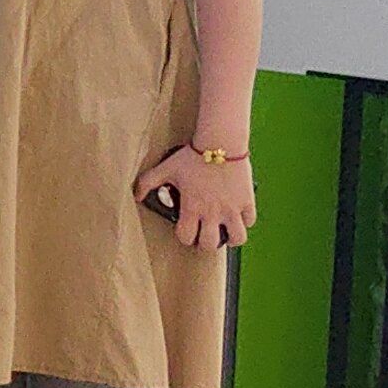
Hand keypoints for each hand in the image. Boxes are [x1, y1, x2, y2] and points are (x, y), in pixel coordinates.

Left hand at [140, 142, 256, 252]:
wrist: (219, 143)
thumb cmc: (192, 156)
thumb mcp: (165, 169)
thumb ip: (147, 183)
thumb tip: (137, 196)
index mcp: (192, 207)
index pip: (187, 237)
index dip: (184, 237)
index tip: (186, 232)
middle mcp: (212, 212)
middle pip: (210, 244)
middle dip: (206, 244)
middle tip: (205, 236)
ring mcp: (232, 208)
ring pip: (237, 238)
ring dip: (231, 238)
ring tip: (225, 231)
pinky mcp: (247, 201)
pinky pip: (250, 221)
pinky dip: (245, 221)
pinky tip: (238, 215)